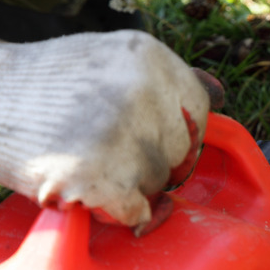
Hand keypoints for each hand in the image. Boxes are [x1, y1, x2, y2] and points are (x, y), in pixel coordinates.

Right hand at [0, 30, 210, 230]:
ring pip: (158, 182)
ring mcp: (119, 131)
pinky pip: (135, 211)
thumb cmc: (47, 83)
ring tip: (89, 165)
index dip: (180, 134)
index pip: (200, 110)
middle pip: (182, 151)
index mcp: (150, 57)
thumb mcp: (111, 56)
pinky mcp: (94, 174)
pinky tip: (89, 192)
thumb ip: (169, 77)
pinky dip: (117, 213)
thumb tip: (222, 95)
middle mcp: (142, 89)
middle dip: (154, 162)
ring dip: (131, 187)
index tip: (155, 142)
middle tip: (110, 155)